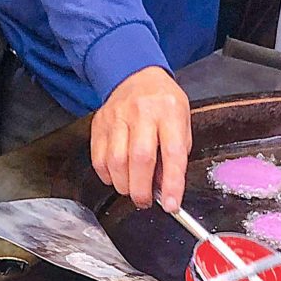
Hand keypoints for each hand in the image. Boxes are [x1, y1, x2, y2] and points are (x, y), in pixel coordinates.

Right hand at [90, 66, 191, 211]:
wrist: (134, 76)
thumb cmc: (162, 103)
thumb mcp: (181, 121)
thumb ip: (175, 155)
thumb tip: (163, 188)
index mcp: (168, 112)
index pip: (173, 153)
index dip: (171, 183)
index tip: (170, 205)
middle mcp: (142, 112)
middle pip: (139, 159)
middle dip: (142, 189)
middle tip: (145, 201)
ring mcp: (116, 117)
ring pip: (116, 162)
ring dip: (124, 185)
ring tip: (132, 189)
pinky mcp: (99, 125)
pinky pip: (99, 160)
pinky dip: (108, 176)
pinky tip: (117, 176)